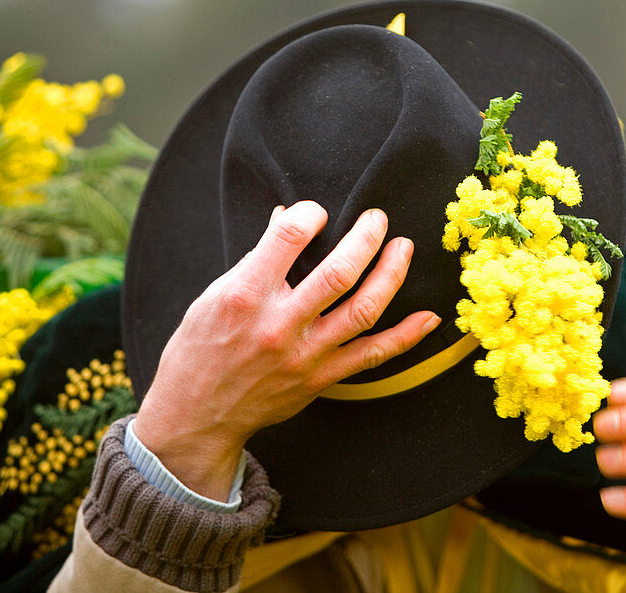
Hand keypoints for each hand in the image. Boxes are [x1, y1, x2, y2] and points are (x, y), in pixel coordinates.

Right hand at [133, 201, 439, 500]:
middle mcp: (278, 324)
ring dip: (391, 274)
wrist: (196, 415)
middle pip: (338, 273)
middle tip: (378, 218)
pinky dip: (405, 336)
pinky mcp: (321, 378)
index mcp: (244, 295)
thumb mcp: (212, 296)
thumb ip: (255, 260)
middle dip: (366, 238)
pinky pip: (373, 355)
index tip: (317, 211)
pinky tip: (428, 317)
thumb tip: (287, 218)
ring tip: (404, 248)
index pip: (287, 237)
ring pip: (363, 309)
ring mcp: (304, 355)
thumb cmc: (200, 349)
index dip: (310, 214)